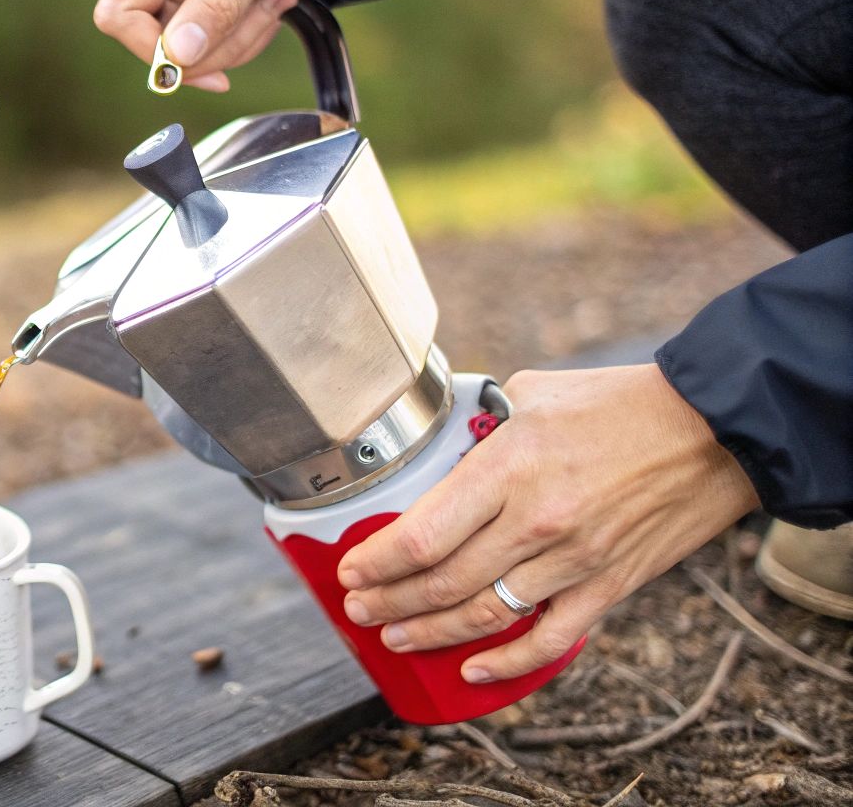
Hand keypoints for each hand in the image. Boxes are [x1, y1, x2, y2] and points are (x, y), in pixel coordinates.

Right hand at [93, 0, 357, 92]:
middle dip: (217, 43)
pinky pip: (209, 32)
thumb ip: (220, 4)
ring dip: (238, 37)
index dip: (154, 51)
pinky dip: (245, 30)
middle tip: (270, 16)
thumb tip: (176, 59)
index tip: (206, 69)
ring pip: (187, 42)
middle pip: (158, 35)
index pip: (120, 13)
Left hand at [337, 364, 757, 682]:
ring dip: (429, 632)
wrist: (716, 429)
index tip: (349, 571)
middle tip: (358, 609)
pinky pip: (549, 640)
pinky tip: (471, 671)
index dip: (375, 563)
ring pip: (484, 616)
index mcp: (507, 470)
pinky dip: (506, 663)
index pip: (420, 536)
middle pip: (441, 582)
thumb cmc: (621, 402)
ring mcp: (573, 562)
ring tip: (394, 636)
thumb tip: (450, 442)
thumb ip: (484, 423)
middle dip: (387, 602)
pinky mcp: (609, 586)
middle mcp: (534, 524)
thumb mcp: (533, 393)